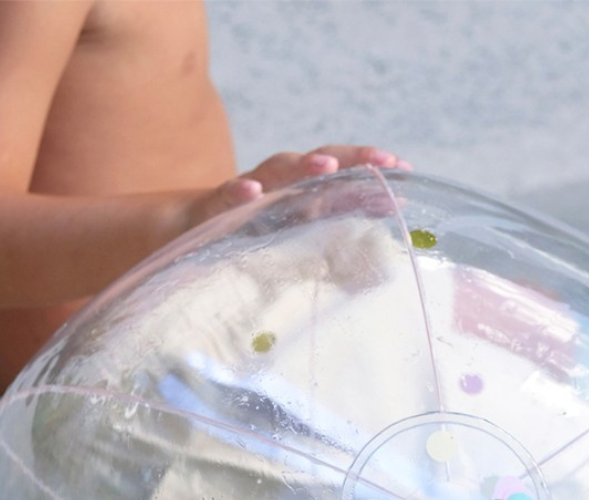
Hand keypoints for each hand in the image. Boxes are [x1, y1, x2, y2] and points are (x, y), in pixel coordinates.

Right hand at [188, 145, 411, 224]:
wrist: (184, 233)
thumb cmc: (245, 239)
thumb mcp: (291, 243)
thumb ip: (331, 243)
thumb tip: (381, 253)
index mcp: (299, 194)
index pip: (342, 176)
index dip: (371, 170)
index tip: (405, 170)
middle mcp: (278, 186)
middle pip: (318, 163)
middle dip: (351, 157)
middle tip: (382, 160)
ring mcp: (246, 194)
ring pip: (276, 170)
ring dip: (302, 165)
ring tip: (326, 166)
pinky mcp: (213, 208)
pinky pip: (225, 196)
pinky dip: (238, 192)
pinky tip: (252, 194)